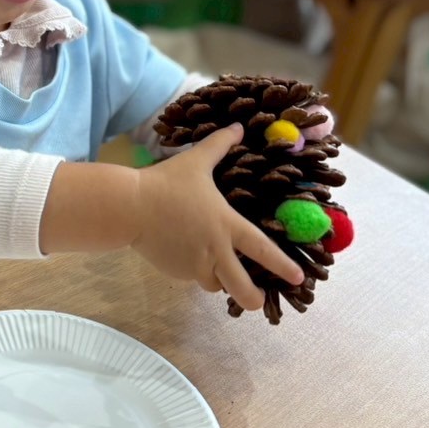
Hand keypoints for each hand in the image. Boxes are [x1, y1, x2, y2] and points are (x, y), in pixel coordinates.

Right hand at [132, 125, 302, 309]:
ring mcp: (195, 265)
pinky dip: (196, 272)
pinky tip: (186, 256)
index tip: (298, 278)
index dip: (282, 265)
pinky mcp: (176, 272)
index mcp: (226, 225)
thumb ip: (219, 145)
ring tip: (218, 271)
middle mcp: (216, 251)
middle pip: (242, 288)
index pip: (263, 250)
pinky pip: (192, 278)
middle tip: (259, 301)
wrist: (130, 207)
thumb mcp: (196, 161)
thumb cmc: (166, 183)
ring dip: (220, 281)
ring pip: (216, 285)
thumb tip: (237, 127)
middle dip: (254, 299)